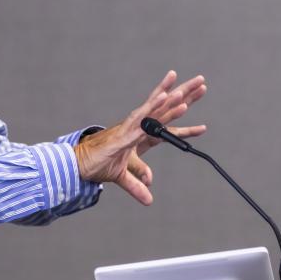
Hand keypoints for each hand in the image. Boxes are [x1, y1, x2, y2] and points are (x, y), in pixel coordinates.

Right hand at [73, 70, 206, 204]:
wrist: (79, 164)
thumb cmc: (98, 163)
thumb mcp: (123, 176)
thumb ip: (137, 185)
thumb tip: (148, 198)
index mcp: (139, 133)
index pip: (164, 121)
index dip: (178, 112)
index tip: (194, 103)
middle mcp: (137, 125)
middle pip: (165, 107)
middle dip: (183, 94)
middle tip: (201, 81)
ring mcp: (130, 127)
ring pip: (154, 110)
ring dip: (169, 100)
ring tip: (184, 90)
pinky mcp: (122, 133)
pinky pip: (140, 119)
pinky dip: (151, 108)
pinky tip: (163, 98)